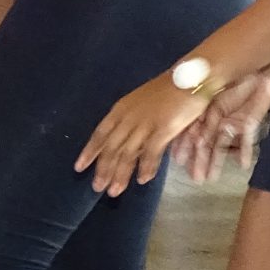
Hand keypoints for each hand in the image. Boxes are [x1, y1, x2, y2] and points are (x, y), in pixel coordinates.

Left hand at [77, 74, 212, 196]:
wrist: (191, 77)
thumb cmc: (168, 91)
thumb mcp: (142, 105)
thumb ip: (133, 123)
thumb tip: (127, 145)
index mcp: (120, 109)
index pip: (99, 134)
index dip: (89, 152)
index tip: (79, 168)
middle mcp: (128, 117)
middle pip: (111, 147)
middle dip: (103, 169)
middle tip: (97, 188)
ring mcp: (145, 123)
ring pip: (127, 153)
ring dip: (120, 174)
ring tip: (114, 191)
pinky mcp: (163, 128)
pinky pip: (151, 152)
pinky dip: (146, 167)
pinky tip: (142, 180)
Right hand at [172, 68, 269, 182]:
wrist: (256, 64)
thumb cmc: (227, 72)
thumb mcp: (208, 88)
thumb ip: (196, 107)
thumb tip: (177, 122)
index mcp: (201, 108)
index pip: (188, 131)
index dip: (183, 147)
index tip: (177, 162)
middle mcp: (214, 117)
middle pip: (205, 142)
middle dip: (200, 160)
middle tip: (195, 179)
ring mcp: (231, 120)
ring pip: (222, 145)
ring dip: (217, 161)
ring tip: (211, 178)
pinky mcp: (249, 122)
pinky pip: (246, 140)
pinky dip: (245, 151)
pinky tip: (243, 165)